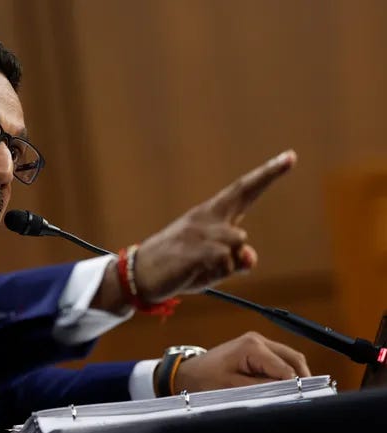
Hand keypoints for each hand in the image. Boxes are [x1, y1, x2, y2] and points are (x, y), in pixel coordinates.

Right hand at [134, 149, 296, 302]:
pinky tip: (195, 271)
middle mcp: (207, 216)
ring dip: (228, 263)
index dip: (266, 175)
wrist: (143, 274)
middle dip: (267, 174)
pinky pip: (225, 261)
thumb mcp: (211, 265)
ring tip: (202, 268)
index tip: (290, 157)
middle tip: (291, 156)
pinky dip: (217, 273)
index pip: (242, 191)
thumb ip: (235, 260)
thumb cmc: (179, 267)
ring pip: (239, 243)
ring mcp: (200, 230)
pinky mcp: (196, 248)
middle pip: (242, 193)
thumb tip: (249, 257)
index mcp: (210, 215)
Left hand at [171, 331, 310, 393]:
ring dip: (293, 375)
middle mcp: (258, 340)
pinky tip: (280, 387)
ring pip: (290, 358)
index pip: (286, 368)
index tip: (301, 401)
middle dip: (301, 379)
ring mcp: (258, 342)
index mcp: (253, 346)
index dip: (296, 386)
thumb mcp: (233, 388)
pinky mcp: (256, 348)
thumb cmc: (205, 380)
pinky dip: (284, 373)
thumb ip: (262, 388)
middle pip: (294, 359)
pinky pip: (279, 359)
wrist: (188, 373)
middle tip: (303, 399)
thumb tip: (288, 390)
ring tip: (291, 395)